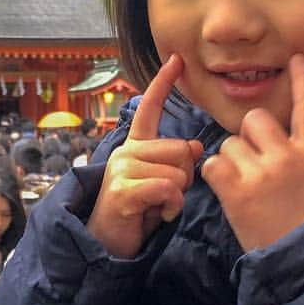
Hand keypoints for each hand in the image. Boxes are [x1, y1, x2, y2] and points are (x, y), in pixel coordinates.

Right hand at [86, 54, 203, 258]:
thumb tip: (194, 146)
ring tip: (158, 207)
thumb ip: (176, 163)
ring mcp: (122, 169)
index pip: (149, 109)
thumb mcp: (162, 184)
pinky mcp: (123, 190)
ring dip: (177, 196)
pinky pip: (167, 189)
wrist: (109, 244)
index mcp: (135, 147)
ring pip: (177, 172)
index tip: (177, 60)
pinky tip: (158, 215)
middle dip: (184, 176)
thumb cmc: (138, 214)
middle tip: (165, 196)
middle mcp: (126, 152)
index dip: (163, 83)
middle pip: (180, 149)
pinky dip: (171, 207)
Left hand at [201, 55, 303, 250]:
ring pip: (229, 144)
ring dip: (231, 161)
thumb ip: (299, 158)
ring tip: (245, 188)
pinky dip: (215, 178)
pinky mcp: (238, 190)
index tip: (297, 58)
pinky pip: (213, 166)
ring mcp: (262, 172)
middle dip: (249, 138)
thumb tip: (278, 146)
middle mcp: (288, 155)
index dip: (303, 81)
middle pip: (255, 121)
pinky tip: (228, 193)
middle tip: (255, 166)